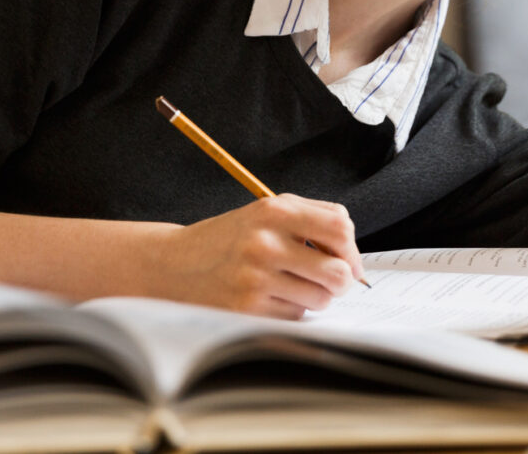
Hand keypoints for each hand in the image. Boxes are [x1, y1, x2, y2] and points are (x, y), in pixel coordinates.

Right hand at [152, 194, 364, 318]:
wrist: (174, 264)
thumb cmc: (230, 239)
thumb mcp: (266, 211)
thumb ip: (313, 220)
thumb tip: (353, 258)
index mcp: (274, 211)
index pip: (340, 226)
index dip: (351, 248)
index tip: (348, 260)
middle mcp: (265, 242)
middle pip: (338, 271)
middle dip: (340, 281)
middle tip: (328, 280)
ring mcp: (255, 278)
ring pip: (320, 299)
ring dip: (314, 297)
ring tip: (291, 285)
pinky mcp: (246, 309)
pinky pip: (295, 316)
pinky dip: (290, 310)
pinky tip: (269, 298)